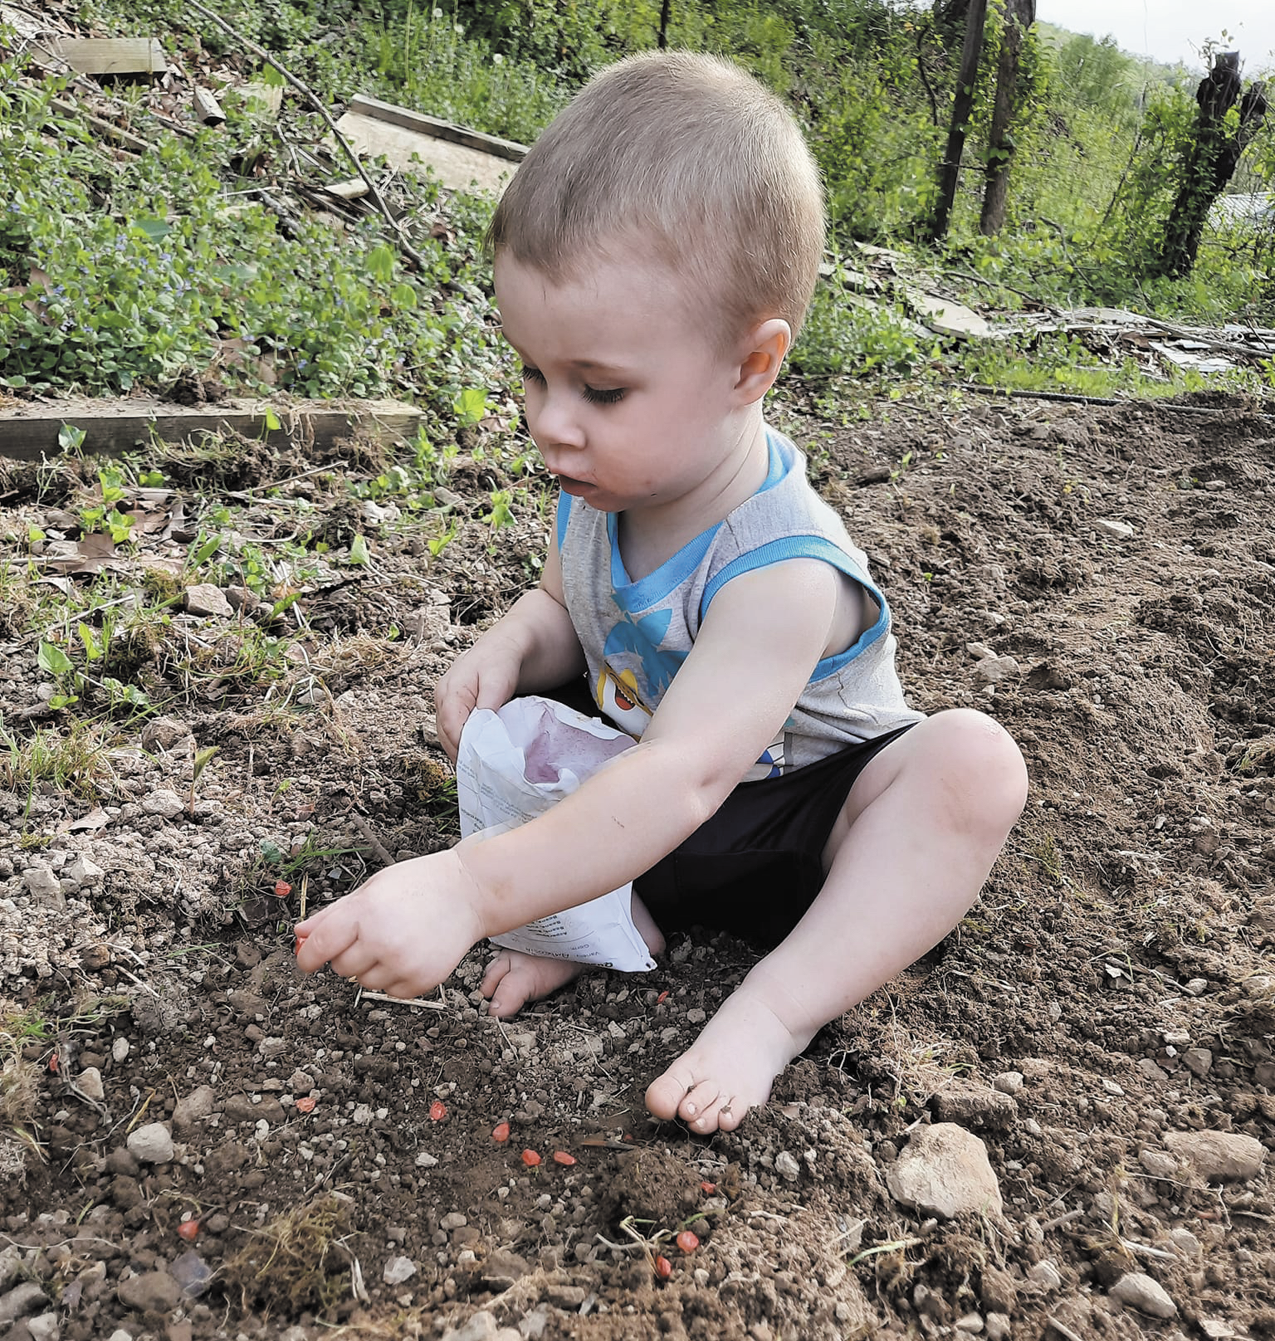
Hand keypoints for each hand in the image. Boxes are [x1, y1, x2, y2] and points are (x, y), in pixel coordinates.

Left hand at [294, 849, 487, 999]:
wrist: (468, 892)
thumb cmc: (420, 885)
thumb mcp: (371, 889)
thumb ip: (332, 915)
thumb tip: (300, 935)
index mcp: (365, 913)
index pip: (319, 946)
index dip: (307, 957)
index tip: (307, 961)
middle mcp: (382, 940)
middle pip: (341, 968)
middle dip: (349, 954)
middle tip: (373, 934)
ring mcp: (403, 963)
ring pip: (365, 982)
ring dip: (373, 967)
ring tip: (397, 941)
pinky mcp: (422, 980)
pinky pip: (391, 992)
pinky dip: (396, 978)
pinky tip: (411, 953)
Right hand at [435, 637, 522, 761]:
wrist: (509, 645)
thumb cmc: (504, 658)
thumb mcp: (499, 677)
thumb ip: (489, 703)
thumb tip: (480, 731)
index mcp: (450, 691)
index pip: (451, 727)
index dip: (464, 748)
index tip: (482, 765)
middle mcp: (443, 699)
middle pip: (447, 737)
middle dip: (463, 756)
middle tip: (484, 776)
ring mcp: (448, 705)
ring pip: (450, 738)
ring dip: (465, 754)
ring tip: (483, 771)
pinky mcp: (458, 711)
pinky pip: (458, 734)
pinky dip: (468, 747)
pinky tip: (482, 757)